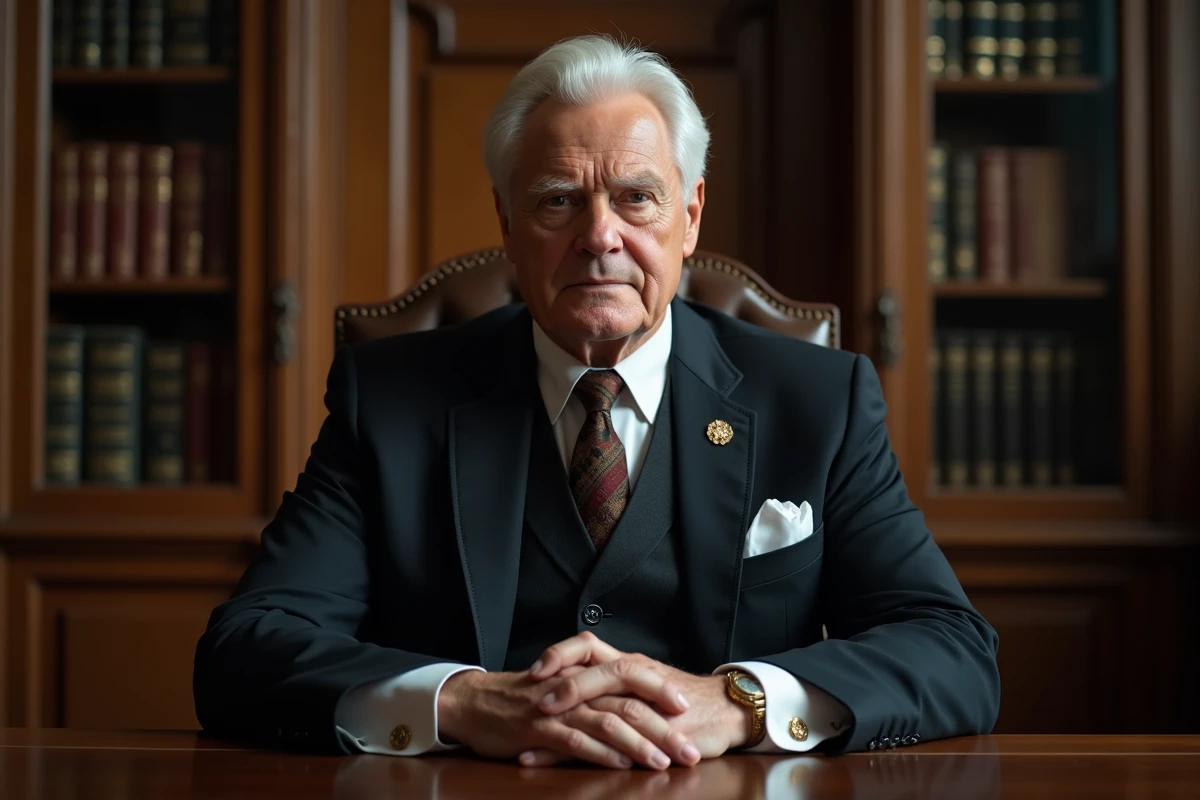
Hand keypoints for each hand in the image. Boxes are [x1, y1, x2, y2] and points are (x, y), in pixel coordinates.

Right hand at [437, 665, 697, 769]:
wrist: (473, 701)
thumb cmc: (521, 699)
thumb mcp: (562, 689)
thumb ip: (593, 696)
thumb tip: (632, 712)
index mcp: (584, 673)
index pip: (631, 673)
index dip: (661, 689)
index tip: (687, 708)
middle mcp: (576, 687)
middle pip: (629, 701)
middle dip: (664, 728)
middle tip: (690, 750)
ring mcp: (558, 708)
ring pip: (607, 721)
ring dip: (639, 744)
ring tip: (663, 763)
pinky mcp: (539, 729)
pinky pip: (575, 740)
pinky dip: (601, 753)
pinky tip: (620, 765)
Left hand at [520, 632, 752, 765]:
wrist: (727, 711)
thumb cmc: (683, 698)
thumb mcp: (644, 682)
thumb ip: (612, 682)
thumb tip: (568, 683)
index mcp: (628, 664)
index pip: (588, 647)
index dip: (560, 654)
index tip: (534, 669)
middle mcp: (636, 678)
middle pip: (599, 672)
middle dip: (566, 687)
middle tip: (535, 702)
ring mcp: (649, 705)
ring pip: (609, 708)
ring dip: (571, 724)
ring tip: (536, 737)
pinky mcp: (660, 733)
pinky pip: (623, 744)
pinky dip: (592, 755)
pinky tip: (575, 767)